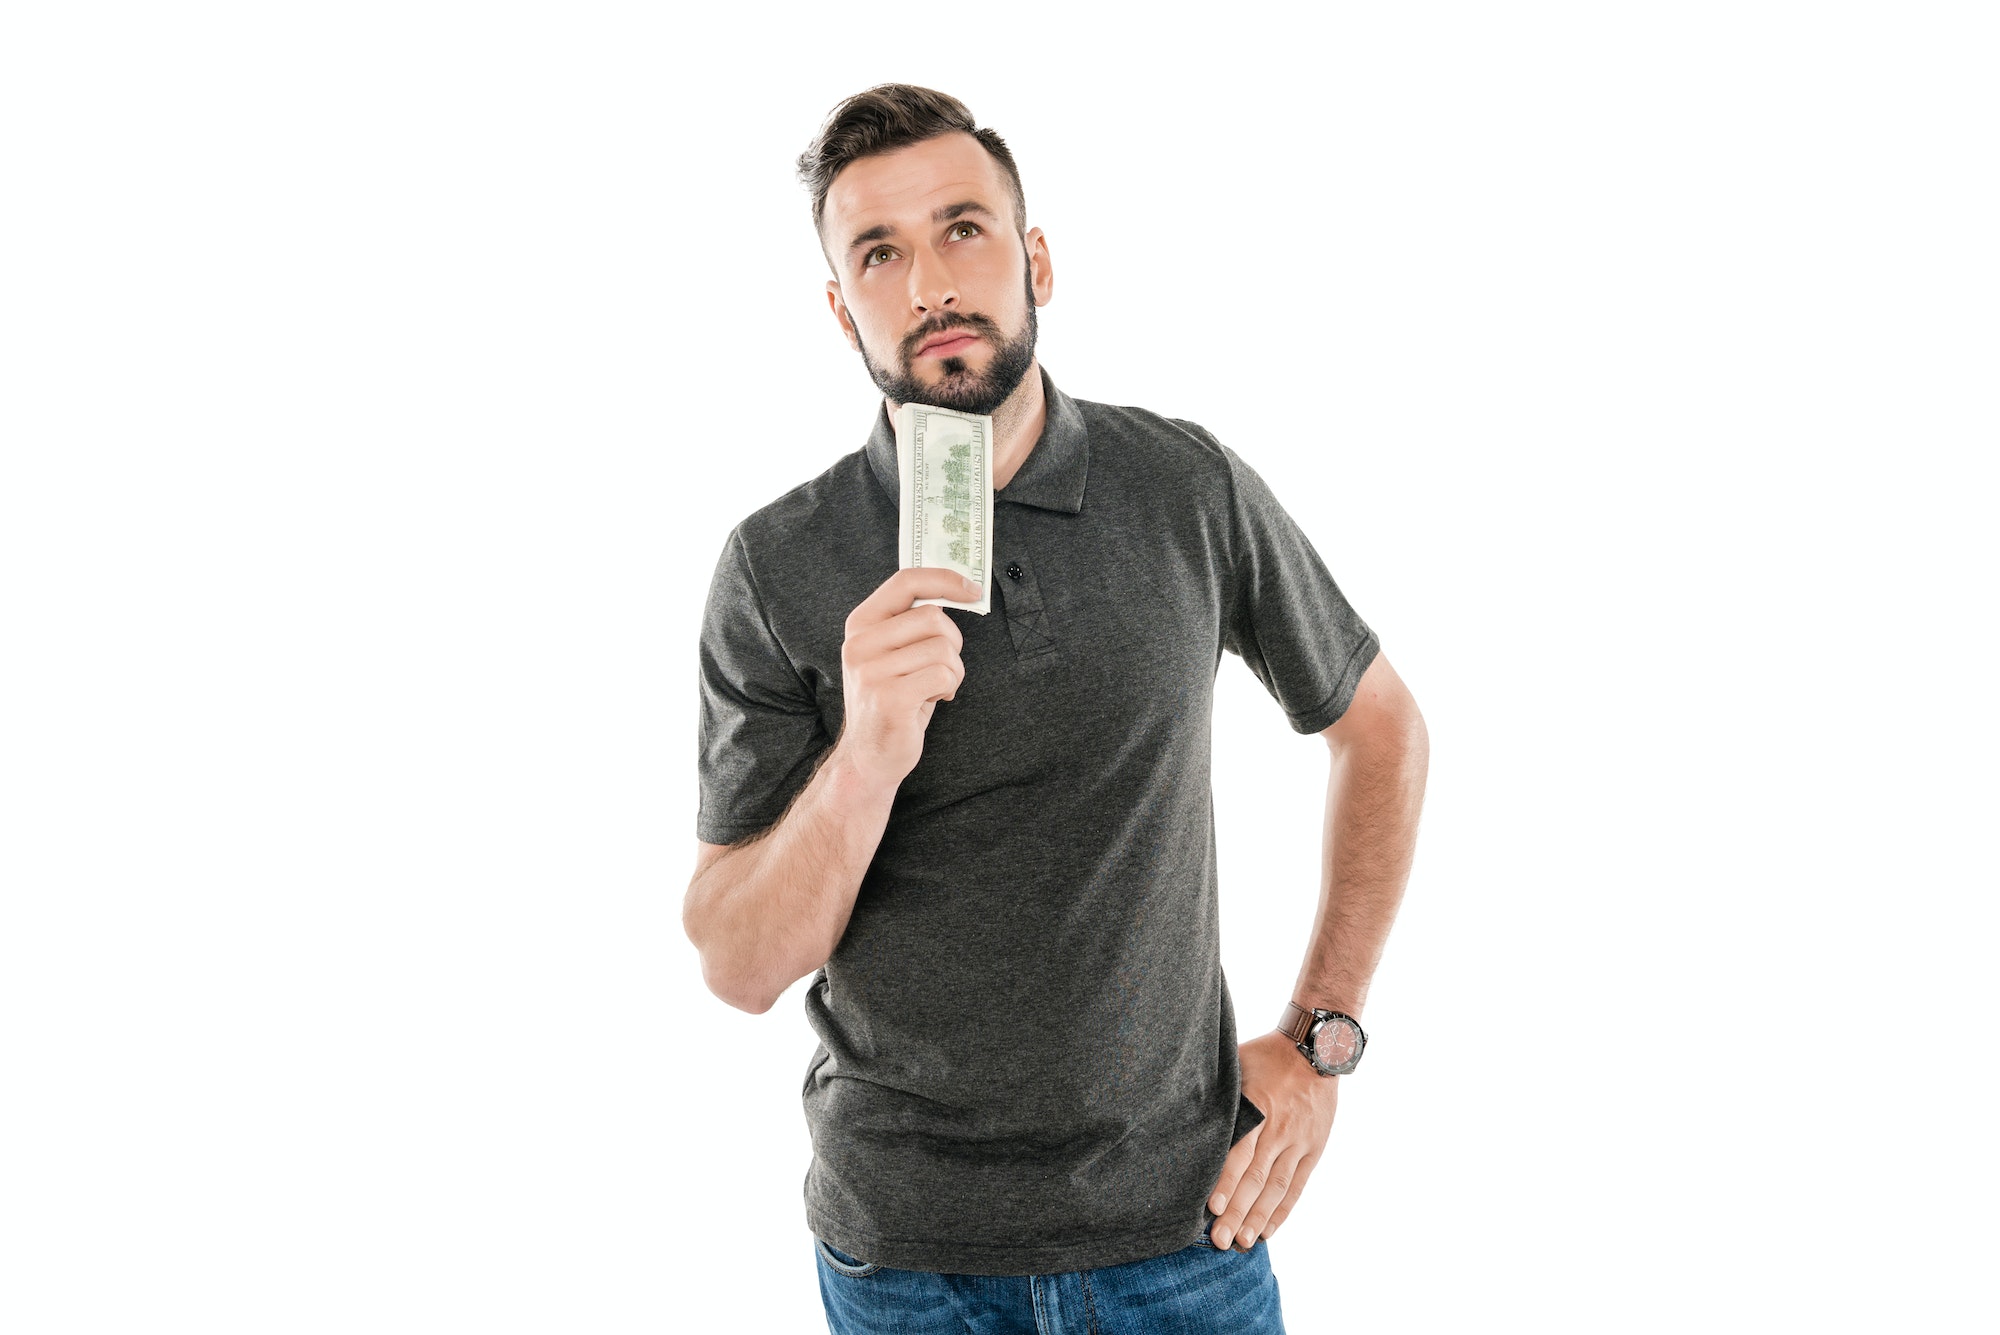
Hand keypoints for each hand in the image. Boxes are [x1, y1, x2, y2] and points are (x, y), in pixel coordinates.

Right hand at [834, 567, 977, 785]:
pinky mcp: (890, 697)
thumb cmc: (892, 699)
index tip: (972, 589)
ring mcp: (872, 671)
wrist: (869, 756)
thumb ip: (912, 622)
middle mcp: (860, 644)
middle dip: (953, 642)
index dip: (944, 579)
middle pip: (933, 617)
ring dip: (952, 670)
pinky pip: (943, 674)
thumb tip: (958, 589)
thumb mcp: (892, 653)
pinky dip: (949, 687)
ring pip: (943, 648)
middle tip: (944, 665)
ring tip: (935, 687)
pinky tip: (933, 700)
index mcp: (861, 624)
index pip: (906, 581)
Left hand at [1206, 1030, 1339, 1251]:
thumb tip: (1181, 1111)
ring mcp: (1298, 1141)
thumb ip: (1218, 1093)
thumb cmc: (1266, 1055)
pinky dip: (1284, 1209)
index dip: (1226, 1181)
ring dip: (1259, 1216)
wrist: (1316, 1049)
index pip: (1240, 1151)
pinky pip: (1297, 1184)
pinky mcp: (1314, 1148)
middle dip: (1237, 1211)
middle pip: (1256, 1177)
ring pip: (1277, 1186)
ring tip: (1244, 1241)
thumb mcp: (1238, 1065)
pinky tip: (1269, 1229)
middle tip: (1221, 1239)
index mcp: (1258, 1107)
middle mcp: (1279, 1128)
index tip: (1211, 1207)